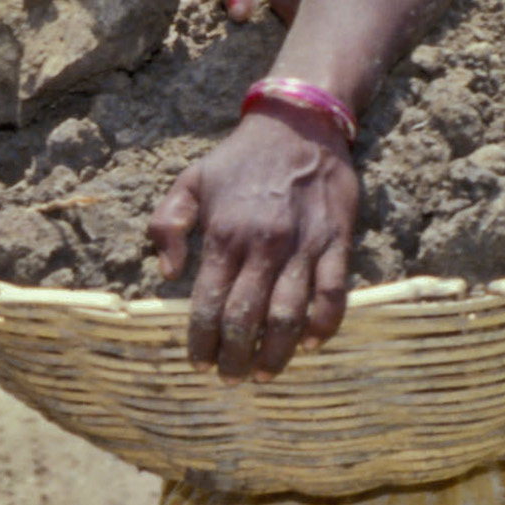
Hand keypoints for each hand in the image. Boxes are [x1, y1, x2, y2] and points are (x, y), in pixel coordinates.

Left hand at [149, 110, 357, 380]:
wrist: (299, 125)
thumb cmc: (239, 159)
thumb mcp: (189, 181)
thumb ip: (167, 225)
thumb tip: (168, 273)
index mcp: (225, 235)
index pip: (209, 304)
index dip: (202, 341)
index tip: (198, 363)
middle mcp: (264, 246)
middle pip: (247, 319)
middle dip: (234, 357)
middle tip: (229, 378)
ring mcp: (304, 246)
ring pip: (290, 315)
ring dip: (276, 353)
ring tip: (263, 374)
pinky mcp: (337, 242)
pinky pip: (334, 294)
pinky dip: (323, 325)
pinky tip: (310, 344)